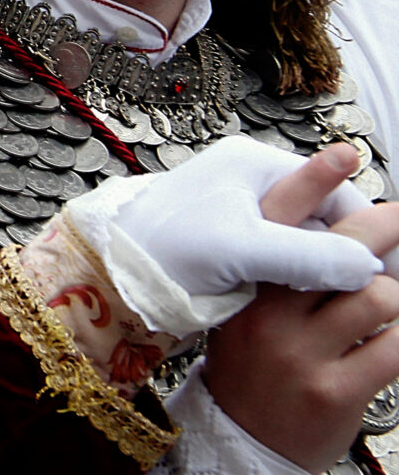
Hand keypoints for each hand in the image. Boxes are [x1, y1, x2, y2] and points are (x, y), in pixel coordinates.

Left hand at [83, 138, 382, 335]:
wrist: (106, 271)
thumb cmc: (164, 249)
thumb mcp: (243, 250)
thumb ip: (310, 255)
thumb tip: (371, 267)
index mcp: (254, 165)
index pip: (339, 196)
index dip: (375, 237)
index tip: (395, 276)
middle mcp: (249, 182)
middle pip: (325, 218)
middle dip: (353, 255)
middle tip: (384, 296)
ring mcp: (237, 212)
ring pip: (305, 242)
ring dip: (329, 271)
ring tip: (356, 306)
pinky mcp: (227, 243)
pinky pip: (281, 259)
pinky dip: (302, 281)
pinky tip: (317, 309)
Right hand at [204, 198, 398, 472]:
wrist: (240, 448)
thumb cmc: (252, 374)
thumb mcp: (245, 318)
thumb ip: (283, 281)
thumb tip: (347, 238)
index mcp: (244, 291)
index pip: (274, 224)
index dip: (311, 183)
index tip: (344, 154)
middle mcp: (269, 319)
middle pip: (340, 252)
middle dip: (388, 229)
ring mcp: (302, 356)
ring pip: (377, 297)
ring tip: (397, 296)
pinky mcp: (336, 393)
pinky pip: (396, 349)